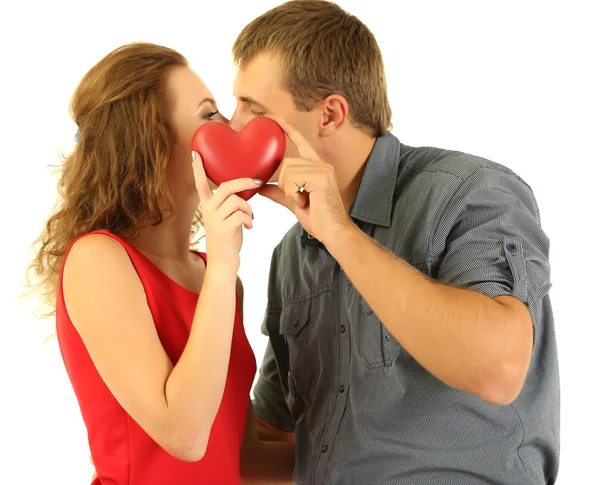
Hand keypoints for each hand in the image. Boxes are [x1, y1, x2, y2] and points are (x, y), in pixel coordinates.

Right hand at [192, 151, 259, 271]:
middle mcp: (208, 210)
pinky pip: (241, 214)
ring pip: (237, 201)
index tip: (195, 153)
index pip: (200, 183)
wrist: (223, 263)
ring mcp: (214, 220)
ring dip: (249, 209)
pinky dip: (249, 219)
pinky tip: (249, 227)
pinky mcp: (223, 229)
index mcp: (207, 206)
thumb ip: (230, 203)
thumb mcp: (227, 218)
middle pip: (226, 187)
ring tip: (250, 218)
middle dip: (244, 182)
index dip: (198, 168)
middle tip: (257, 182)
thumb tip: (246, 189)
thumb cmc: (228, 239)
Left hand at [259, 118, 351, 245]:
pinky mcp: (321, 176)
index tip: (277, 120)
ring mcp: (323, 169)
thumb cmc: (318, 219)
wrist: (333, 232)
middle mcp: (322, 165)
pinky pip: (293, 178)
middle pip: (288, 162)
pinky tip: (305, 201)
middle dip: (285, 183)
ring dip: (289, 190)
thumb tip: (261, 186)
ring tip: (302, 201)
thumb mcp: (294, 203)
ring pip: (289, 170)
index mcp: (317, 168)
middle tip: (297, 199)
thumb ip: (279, 192)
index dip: (289, 131)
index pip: (302, 144)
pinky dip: (293, 193)